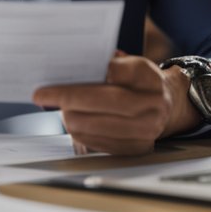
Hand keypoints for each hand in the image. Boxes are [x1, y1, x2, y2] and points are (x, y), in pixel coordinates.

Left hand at [32, 53, 199, 155]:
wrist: (167, 105)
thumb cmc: (138, 81)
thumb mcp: (127, 63)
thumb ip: (103, 65)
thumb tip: (66, 73)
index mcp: (147, 77)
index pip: (111, 75)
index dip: (79, 83)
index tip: (50, 86)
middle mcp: (152, 104)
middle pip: (102, 103)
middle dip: (67, 100)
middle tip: (42, 97)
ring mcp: (147, 129)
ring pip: (97, 127)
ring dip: (71, 118)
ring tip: (60, 110)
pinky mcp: (138, 148)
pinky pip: (100, 144)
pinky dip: (81, 134)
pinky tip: (74, 123)